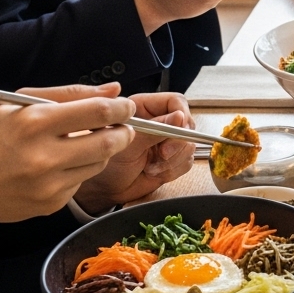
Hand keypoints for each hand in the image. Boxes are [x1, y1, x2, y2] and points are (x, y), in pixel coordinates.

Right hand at [0, 83, 135, 285]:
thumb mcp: (15, 105)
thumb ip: (69, 94)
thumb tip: (113, 91)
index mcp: (33, 123)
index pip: (99, 112)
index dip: (122, 108)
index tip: (126, 106)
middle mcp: (42, 156)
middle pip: (110, 142)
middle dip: (122, 131)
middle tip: (120, 126)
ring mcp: (48, 184)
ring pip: (99, 163)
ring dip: (101, 151)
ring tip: (79, 143)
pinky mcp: (50, 204)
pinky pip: (80, 182)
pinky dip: (77, 170)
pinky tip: (55, 166)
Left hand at [72, 89, 194, 213]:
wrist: (104, 190)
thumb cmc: (107, 164)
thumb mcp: (128, 145)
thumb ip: (153, 131)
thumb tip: (179, 117)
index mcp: (144, 109)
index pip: (175, 101)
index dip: (181, 114)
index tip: (178, 130)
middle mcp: (159, 123)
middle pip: (187, 124)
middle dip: (177, 143)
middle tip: (162, 154)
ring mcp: (166, 141)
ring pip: (189, 145)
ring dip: (173, 160)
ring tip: (151, 167)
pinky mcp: (172, 159)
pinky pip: (187, 161)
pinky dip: (173, 170)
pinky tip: (155, 172)